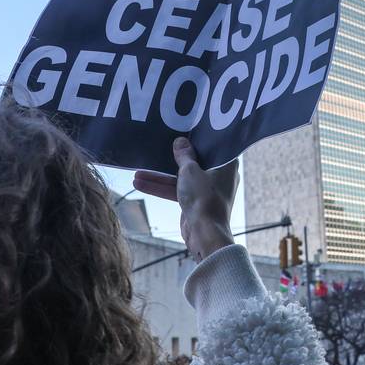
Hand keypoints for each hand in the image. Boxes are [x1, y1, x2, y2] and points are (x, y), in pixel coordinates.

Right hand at [132, 137, 237, 260]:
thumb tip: (181, 142)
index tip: (184, 130)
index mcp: (227, 164)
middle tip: (157, 147)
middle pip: (194, 162)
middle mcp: (219, 176)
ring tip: (137, 172)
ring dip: (160, 177)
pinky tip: (140, 184)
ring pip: (181, 178)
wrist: (204, 233)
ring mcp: (206, 190)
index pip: (213, 147)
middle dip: (172, 159)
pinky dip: (162, 188)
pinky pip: (178, 191)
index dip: (198, 139)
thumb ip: (184, 155)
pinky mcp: (196, 203)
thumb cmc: (203, 198)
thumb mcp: (189, 171)